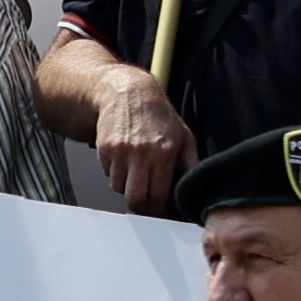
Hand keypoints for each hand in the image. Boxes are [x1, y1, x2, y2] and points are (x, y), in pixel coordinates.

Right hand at [90, 62, 191, 209]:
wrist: (128, 91)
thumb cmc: (158, 114)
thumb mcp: (183, 135)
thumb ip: (191, 162)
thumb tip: (196, 187)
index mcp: (165, 153)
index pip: (157, 196)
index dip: (156, 208)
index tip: (156, 208)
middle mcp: (142, 154)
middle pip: (134, 199)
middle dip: (139, 205)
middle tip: (143, 201)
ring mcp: (120, 152)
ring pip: (118, 188)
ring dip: (125, 186)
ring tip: (134, 173)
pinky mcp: (104, 148)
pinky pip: (107, 173)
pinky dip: (114, 172)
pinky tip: (123, 158)